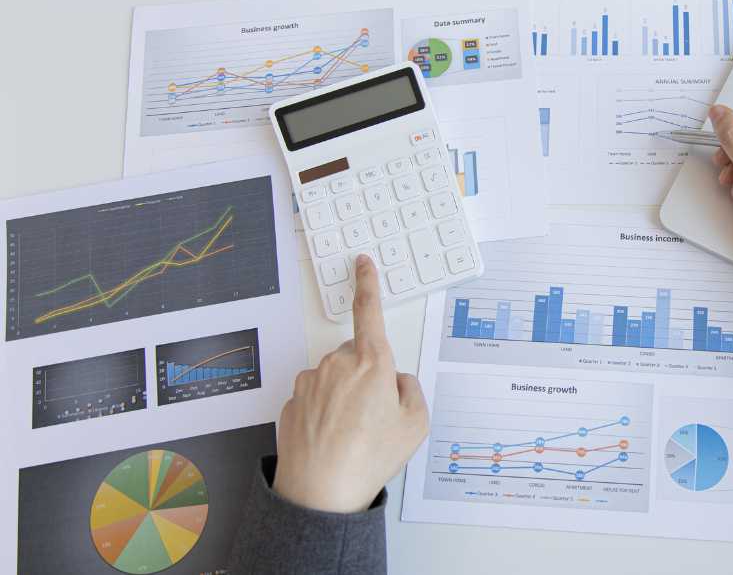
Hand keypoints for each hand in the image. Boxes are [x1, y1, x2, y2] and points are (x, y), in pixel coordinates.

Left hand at [273, 255, 428, 512]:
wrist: (320, 492)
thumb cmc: (370, 458)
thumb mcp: (416, 425)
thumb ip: (412, 391)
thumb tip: (397, 380)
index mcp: (372, 362)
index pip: (369, 311)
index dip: (368, 283)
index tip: (362, 263)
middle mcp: (337, 364)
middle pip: (357, 355)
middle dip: (367, 374)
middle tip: (377, 415)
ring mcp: (310, 382)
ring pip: (334, 377)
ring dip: (344, 395)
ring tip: (353, 435)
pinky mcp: (292, 402)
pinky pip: (315, 398)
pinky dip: (325, 413)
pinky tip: (332, 439)